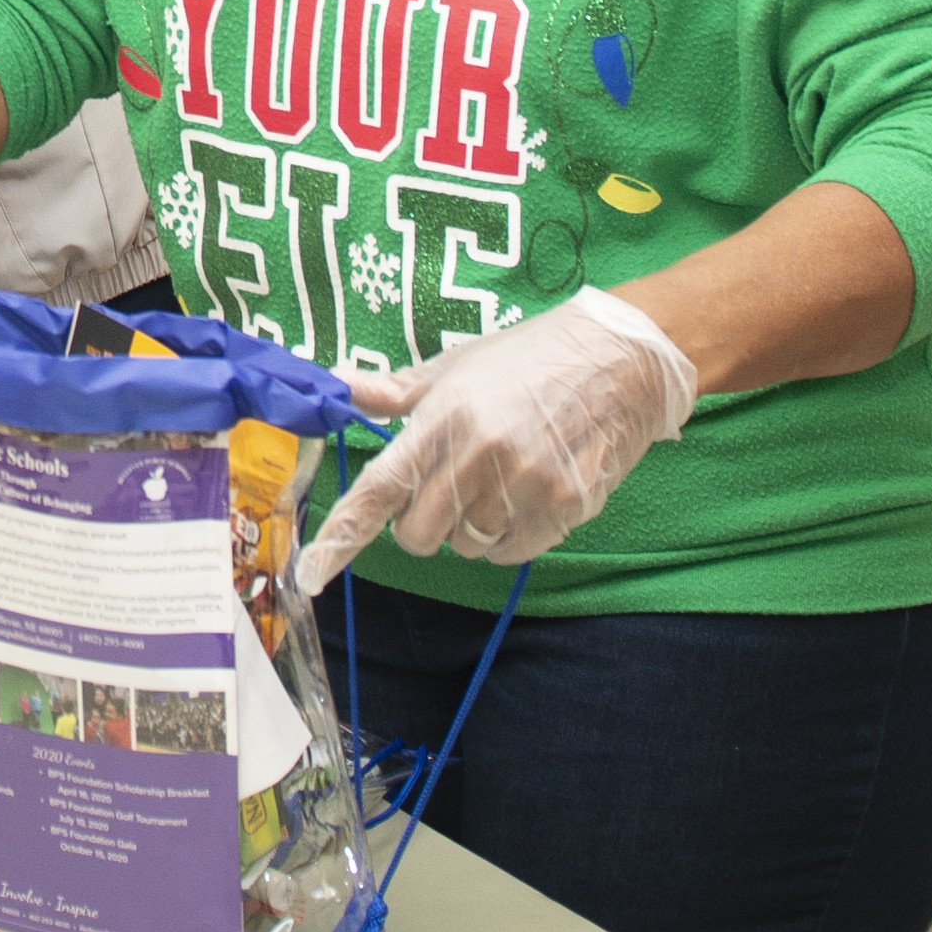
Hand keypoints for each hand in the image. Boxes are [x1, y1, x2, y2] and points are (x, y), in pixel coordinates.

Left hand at [296, 288, 700, 593]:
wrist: (619, 359)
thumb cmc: (528, 358)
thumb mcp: (455, 366)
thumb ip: (396, 391)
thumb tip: (342, 388)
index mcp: (441, 421)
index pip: (378, 490)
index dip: (341, 537)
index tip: (311, 572)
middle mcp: (477, 457)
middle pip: (418, 535)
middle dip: (420, 524)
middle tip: (446, 488)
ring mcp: (523, 485)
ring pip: (466, 547)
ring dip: (469, 527)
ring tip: (497, 478)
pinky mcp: (564, 505)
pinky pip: (511, 552)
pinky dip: (508, 537)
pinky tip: (524, 496)